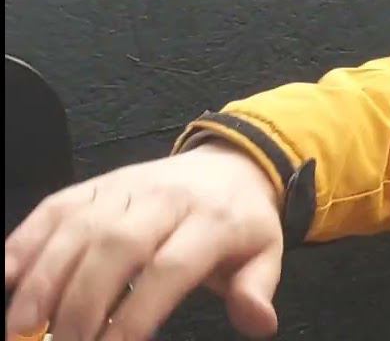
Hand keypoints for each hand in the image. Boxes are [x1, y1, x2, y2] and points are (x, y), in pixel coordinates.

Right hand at [5, 142, 284, 339]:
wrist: (229, 164)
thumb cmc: (240, 222)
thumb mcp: (265, 253)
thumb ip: (256, 288)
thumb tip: (260, 322)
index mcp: (213, 221)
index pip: (171, 267)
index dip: (138, 313)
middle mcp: (165, 200)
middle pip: (115, 246)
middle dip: (81, 302)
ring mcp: (127, 188)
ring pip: (78, 226)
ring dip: (43, 279)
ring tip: (22, 326)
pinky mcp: (97, 184)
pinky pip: (55, 209)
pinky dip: (24, 243)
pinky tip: (7, 277)